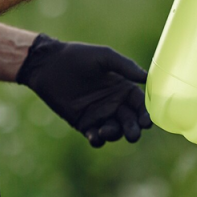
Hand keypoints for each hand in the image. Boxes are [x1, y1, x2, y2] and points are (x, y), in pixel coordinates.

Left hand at [16, 34, 152, 146]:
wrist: (48, 65)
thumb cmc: (77, 56)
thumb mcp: (104, 56)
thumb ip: (125, 66)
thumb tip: (148, 77)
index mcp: (123, 88)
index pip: (140, 104)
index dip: (146, 113)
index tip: (147, 122)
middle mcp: (114, 103)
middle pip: (130, 121)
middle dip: (134, 129)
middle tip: (133, 134)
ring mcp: (99, 115)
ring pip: (115, 131)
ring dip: (115, 134)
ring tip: (107, 130)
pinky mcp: (83, 123)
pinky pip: (95, 137)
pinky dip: (97, 139)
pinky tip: (95, 135)